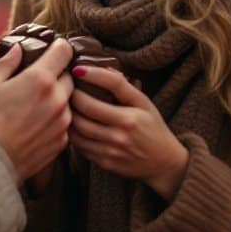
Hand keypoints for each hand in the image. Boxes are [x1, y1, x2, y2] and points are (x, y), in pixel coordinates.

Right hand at [0, 39, 73, 182]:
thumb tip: (18, 48)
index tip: (51, 50)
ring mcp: (62, 121)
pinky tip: (37, 123)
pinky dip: (55, 119)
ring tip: (35, 104)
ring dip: (57, 97)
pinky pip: (65, 121)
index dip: (58, 47)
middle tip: (38, 80)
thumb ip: (7, 62)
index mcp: (40, 79)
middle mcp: (57, 98)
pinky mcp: (62, 140)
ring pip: (68, 99)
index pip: (64, 50)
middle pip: (69, 75)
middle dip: (57, 74)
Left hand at [70, 66, 187, 200]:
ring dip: (68, 115)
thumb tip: (102, 68)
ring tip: (67, 104)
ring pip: (77, 130)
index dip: (89, 77)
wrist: (163, 163)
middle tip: (68, 87)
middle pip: (84, 111)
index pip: (105, 92)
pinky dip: (73, 133)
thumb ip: (123, 86)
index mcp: (129, 118)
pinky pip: (80, 146)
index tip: (77, 69)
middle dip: (72, 96)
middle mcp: (119, 135)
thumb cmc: (153, 127)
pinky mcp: (104, 163)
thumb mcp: (144, 103)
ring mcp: (110, 151)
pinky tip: (73, 124)